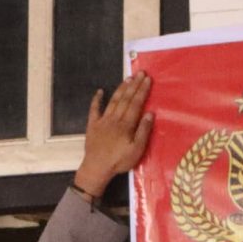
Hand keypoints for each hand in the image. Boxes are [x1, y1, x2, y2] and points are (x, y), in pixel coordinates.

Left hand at [73, 74, 154, 193]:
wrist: (96, 167)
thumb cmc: (119, 161)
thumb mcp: (137, 150)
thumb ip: (143, 131)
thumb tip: (149, 114)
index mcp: (126, 124)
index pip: (136, 103)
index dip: (142, 90)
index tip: (147, 79)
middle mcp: (115, 118)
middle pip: (126, 99)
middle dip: (134, 85)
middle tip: (140, 73)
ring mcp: (103, 120)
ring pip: (113, 101)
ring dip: (121, 89)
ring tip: (127, 79)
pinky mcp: (93, 125)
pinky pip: (94, 109)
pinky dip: (97, 99)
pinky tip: (99, 91)